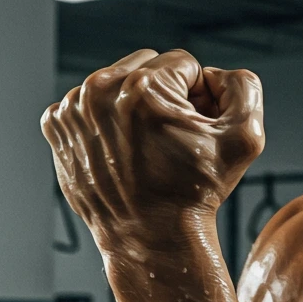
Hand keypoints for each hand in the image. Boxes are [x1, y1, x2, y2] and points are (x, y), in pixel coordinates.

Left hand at [41, 49, 263, 250]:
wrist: (151, 237)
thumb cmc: (194, 192)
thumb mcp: (244, 139)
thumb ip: (245, 88)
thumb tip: (218, 75)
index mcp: (144, 87)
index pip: (185, 64)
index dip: (200, 97)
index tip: (195, 129)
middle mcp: (101, 91)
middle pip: (149, 65)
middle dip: (166, 94)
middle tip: (173, 137)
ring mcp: (73, 109)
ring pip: (117, 83)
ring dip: (135, 106)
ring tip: (147, 148)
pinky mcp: (57, 126)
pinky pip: (90, 104)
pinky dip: (107, 121)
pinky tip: (123, 151)